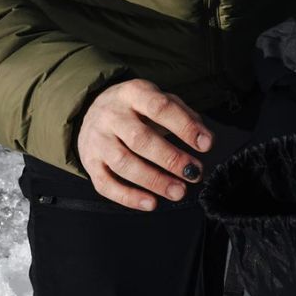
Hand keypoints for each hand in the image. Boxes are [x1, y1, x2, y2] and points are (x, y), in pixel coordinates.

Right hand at [76, 78, 213, 210]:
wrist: (92, 110)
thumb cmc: (136, 108)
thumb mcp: (158, 98)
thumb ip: (182, 114)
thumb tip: (204, 138)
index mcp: (133, 93)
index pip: (160, 107)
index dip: (184, 126)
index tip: (206, 144)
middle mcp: (112, 115)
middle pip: (140, 139)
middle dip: (170, 159)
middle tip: (194, 172)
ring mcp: (98, 139)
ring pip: (124, 163)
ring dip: (154, 180)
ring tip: (178, 191)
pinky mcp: (90, 163)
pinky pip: (106, 184)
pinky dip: (129, 197)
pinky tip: (151, 203)